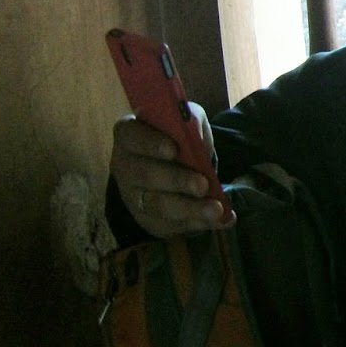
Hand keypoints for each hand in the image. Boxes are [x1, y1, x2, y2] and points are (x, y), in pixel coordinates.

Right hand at [110, 105, 229, 236]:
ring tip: (217, 210)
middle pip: (144, 175)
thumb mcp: (188, 121)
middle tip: (203, 185)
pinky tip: (222, 220)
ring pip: (156, 205)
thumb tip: (198, 142)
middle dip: (176, 181)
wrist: (176, 163)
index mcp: (128, 134)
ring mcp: (131, 195)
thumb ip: (192, 126)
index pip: (131, 136)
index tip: (174, 150)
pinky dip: (197, 224)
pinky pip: (167, 225)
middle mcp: (124, 166)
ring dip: (188, 209)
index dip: (151, 143)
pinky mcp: (145, 218)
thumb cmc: (179, 136)